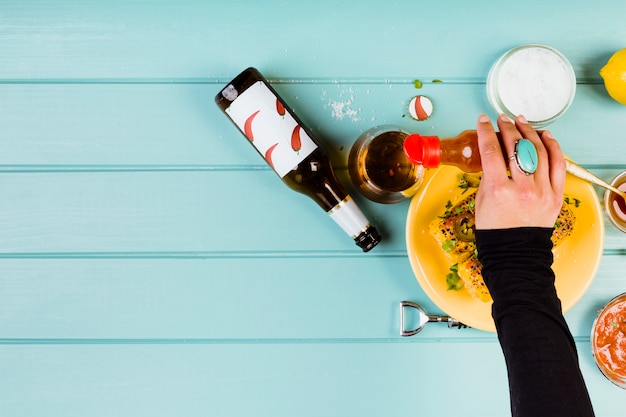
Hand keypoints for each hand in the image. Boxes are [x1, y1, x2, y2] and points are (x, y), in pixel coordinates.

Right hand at [475, 114, 565, 229]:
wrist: (515, 252)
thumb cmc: (494, 229)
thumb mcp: (482, 200)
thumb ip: (489, 175)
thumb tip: (495, 154)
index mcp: (499, 190)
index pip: (491, 151)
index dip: (486, 131)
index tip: (483, 120)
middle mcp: (522, 188)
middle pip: (516, 147)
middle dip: (507, 128)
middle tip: (502, 118)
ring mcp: (542, 191)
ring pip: (538, 151)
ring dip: (529, 132)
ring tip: (522, 122)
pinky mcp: (556, 195)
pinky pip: (558, 164)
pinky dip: (553, 146)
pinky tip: (545, 135)